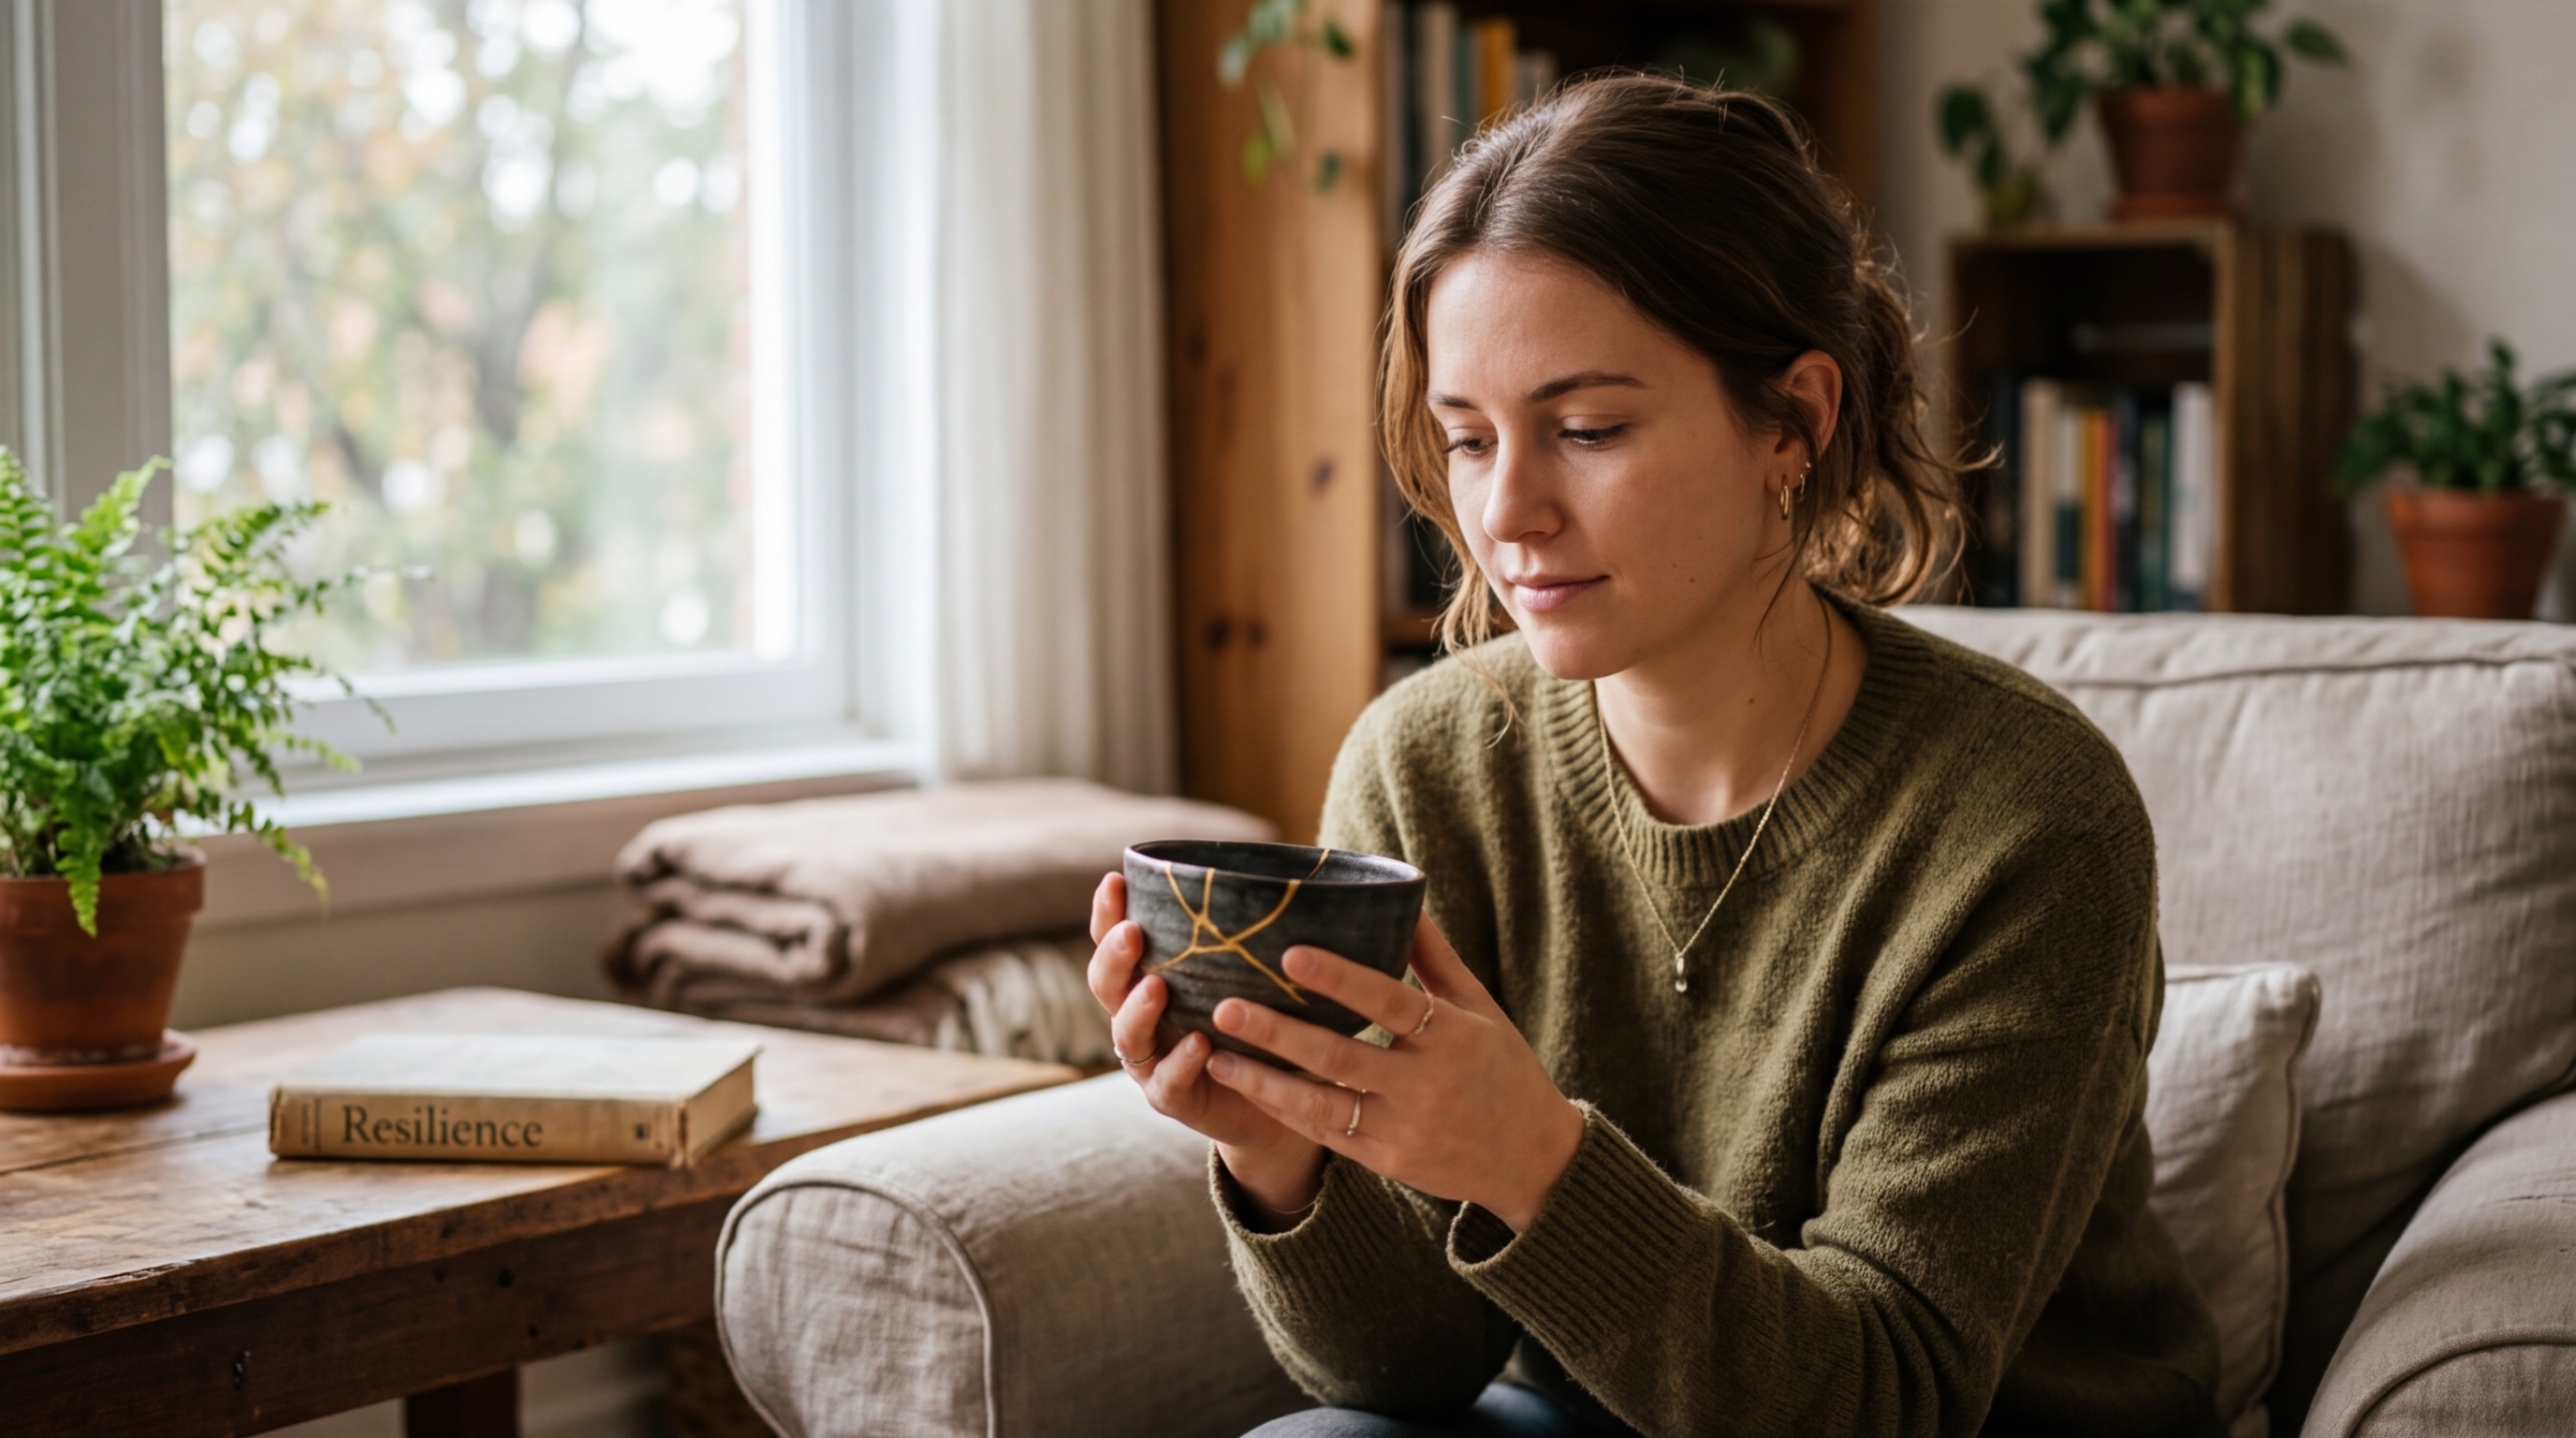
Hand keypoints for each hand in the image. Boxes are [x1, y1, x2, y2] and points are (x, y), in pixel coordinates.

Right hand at [1086, 873, 1323, 1220]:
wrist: (1279, 1102)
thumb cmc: (1262, 1026)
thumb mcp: (1251, 976)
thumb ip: (1247, 940)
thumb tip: (1287, 878)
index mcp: (1151, 979)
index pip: (1114, 941)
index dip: (1107, 913)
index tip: (1114, 879)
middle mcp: (1141, 1018)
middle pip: (1106, 985)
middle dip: (1114, 957)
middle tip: (1131, 933)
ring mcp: (1152, 1062)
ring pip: (1127, 1035)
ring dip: (1138, 1009)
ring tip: (1156, 987)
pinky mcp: (1176, 1100)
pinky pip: (1168, 1083)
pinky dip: (1181, 1062)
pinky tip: (1199, 1044)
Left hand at [1203, 914, 1585, 1232]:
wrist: (1532, 1158)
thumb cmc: (1502, 1067)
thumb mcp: (1480, 1007)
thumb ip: (1435, 957)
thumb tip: (1404, 897)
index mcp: (1452, 1036)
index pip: (1389, 1001)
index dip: (1340, 978)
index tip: (1290, 953)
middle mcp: (1427, 1085)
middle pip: (1341, 1056)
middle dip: (1279, 1032)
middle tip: (1225, 1005)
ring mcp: (1405, 1129)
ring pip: (1323, 1105)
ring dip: (1264, 1080)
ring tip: (1216, 1053)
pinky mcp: (1388, 1162)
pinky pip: (1327, 1135)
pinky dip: (1285, 1110)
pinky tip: (1247, 1086)